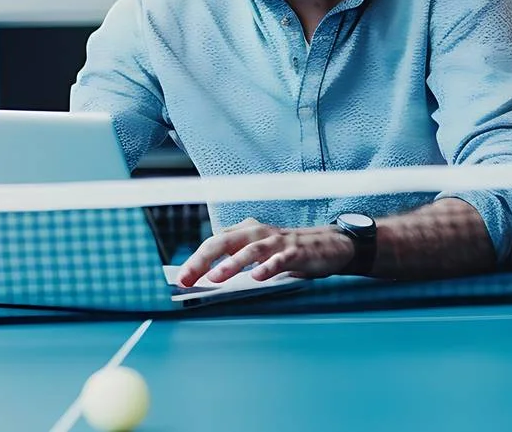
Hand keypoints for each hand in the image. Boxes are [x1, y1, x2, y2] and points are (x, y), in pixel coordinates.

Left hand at [174, 217, 355, 285]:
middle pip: (224, 242)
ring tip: (216, 276)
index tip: (181, 279)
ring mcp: (277, 242)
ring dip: (232, 263)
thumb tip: (207, 279)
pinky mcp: (296, 252)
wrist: (329, 245)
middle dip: (203, 260)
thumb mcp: (258, 253)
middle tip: (188, 277)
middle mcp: (257, 233)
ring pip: (250, 250)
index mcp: (245, 232)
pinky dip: (268, 267)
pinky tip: (257, 277)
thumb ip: (236, 262)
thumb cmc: (287, 251)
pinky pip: (279, 260)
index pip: (214, 243)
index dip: (195, 260)